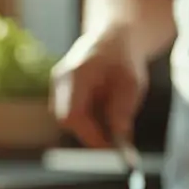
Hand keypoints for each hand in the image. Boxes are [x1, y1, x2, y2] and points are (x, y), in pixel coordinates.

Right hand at [51, 26, 149, 147]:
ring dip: (91, 125)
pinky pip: (70, 114)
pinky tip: (105, 106)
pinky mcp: (59, 92)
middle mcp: (60, 78)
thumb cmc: (124, 60)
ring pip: (68, 119)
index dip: (90, 135)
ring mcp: (56, 85)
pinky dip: (89, 119)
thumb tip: (120, 141)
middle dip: (91, 134)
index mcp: (77, 72)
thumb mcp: (132, 84)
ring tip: (114, 112)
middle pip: (66, 120)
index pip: (72, 114)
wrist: (113, 39)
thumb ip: (123, 111)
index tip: (111, 149)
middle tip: (116, 144)